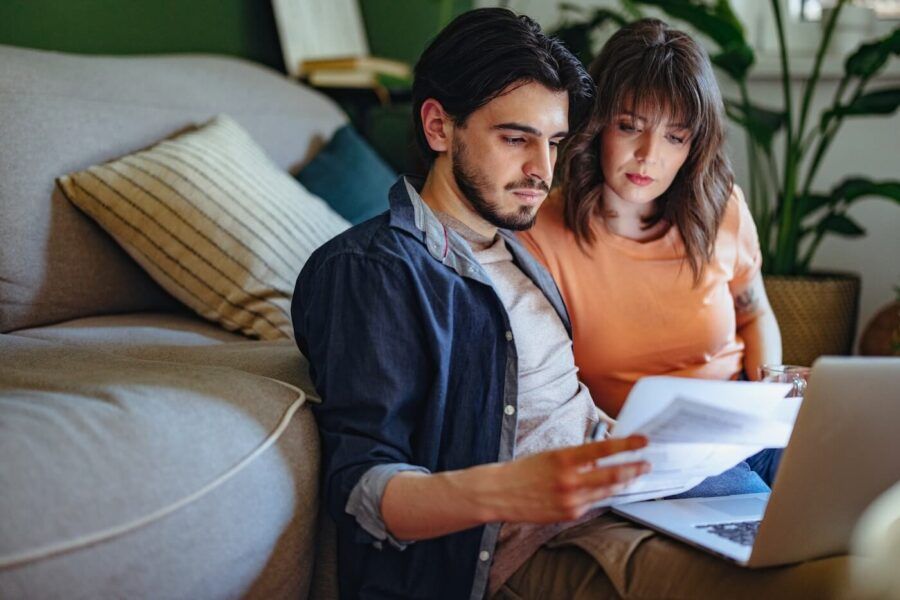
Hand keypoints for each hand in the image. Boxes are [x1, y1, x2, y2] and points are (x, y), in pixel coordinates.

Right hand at [473, 435, 649, 523]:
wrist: (501, 493)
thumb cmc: (526, 470)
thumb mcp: (552, 455)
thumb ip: (578, 458)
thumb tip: (602, 459)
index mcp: (564, 458)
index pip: (603, 449)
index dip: (627, 445)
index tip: (643, 441)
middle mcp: (570, 480)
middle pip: (613, 475)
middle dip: (634, 469)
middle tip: (647, 464)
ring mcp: (571, 500)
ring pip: (607, 491)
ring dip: (623, 483)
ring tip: (633, 475)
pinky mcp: (569, 514)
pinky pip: (593, 503)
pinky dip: (601, 495)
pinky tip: (606, 489)